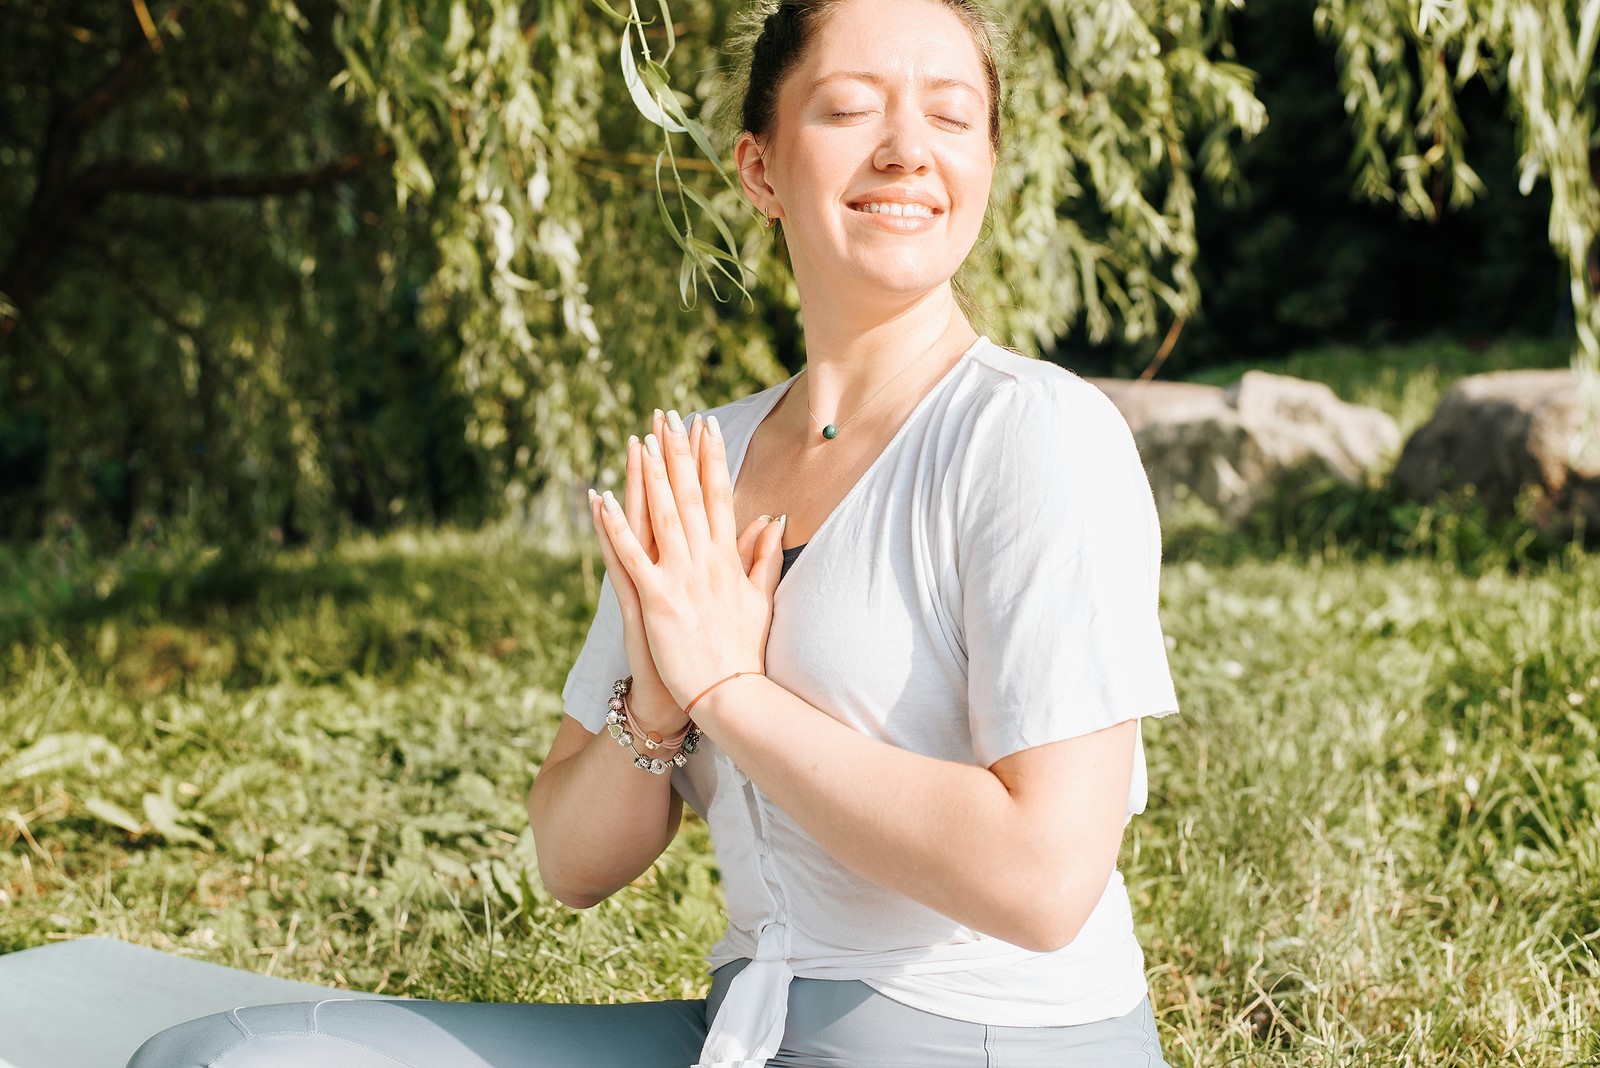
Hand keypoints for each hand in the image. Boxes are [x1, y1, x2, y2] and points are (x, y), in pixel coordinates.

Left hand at [592, 409, 784, 711]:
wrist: (730, 695)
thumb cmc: (743, 652)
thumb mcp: (760, 599)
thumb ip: (765, 558)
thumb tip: (772, 519)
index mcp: (728, 559)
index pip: (720, 496)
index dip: (712, 458)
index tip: (705, 425)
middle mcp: (705, 562)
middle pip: (690, 495)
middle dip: (678, 452)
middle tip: (668, 413)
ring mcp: (680, 579)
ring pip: (662, 516)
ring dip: (648, 476)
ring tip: (638, 440)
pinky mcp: (656, 601)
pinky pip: (631, 557)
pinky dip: (615, 528)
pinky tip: (601, 500)